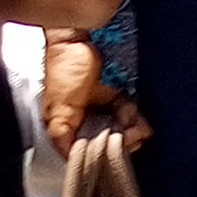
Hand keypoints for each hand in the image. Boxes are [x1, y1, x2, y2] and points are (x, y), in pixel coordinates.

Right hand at [38, 31, 146, 152]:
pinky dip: (134, 116)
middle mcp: (84, 117)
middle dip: (121, 142)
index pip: (85, 148)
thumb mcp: (58, 108)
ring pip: (120, 127)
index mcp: (66, 123)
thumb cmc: (63, 67)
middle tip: (131, 139)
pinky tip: (138, 119)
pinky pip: (127, 111)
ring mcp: (100, 106)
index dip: (100, 154)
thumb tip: (70, 158)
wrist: (78, 38)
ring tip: (137, 128)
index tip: (112, 155)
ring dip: (131, 129)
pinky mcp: (114, 94)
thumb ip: (61, 133)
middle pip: (107, 139)